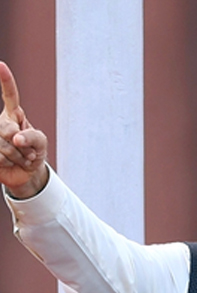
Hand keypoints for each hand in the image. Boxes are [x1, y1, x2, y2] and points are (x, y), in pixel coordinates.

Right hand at [0, 61, 48, 197]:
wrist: (27, 172)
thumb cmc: (35, 152)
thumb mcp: (41, 143)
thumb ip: (33, 137)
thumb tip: (15, 137)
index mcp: (14, 114)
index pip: (10, 95)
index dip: (5, 80)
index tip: (0, 65)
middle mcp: (1, 122)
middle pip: (7, 129)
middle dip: (22, 144)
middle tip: (29, 152)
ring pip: (3, 144)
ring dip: (18, 155)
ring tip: (23, 157)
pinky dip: (9, 162)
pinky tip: (11, 162)